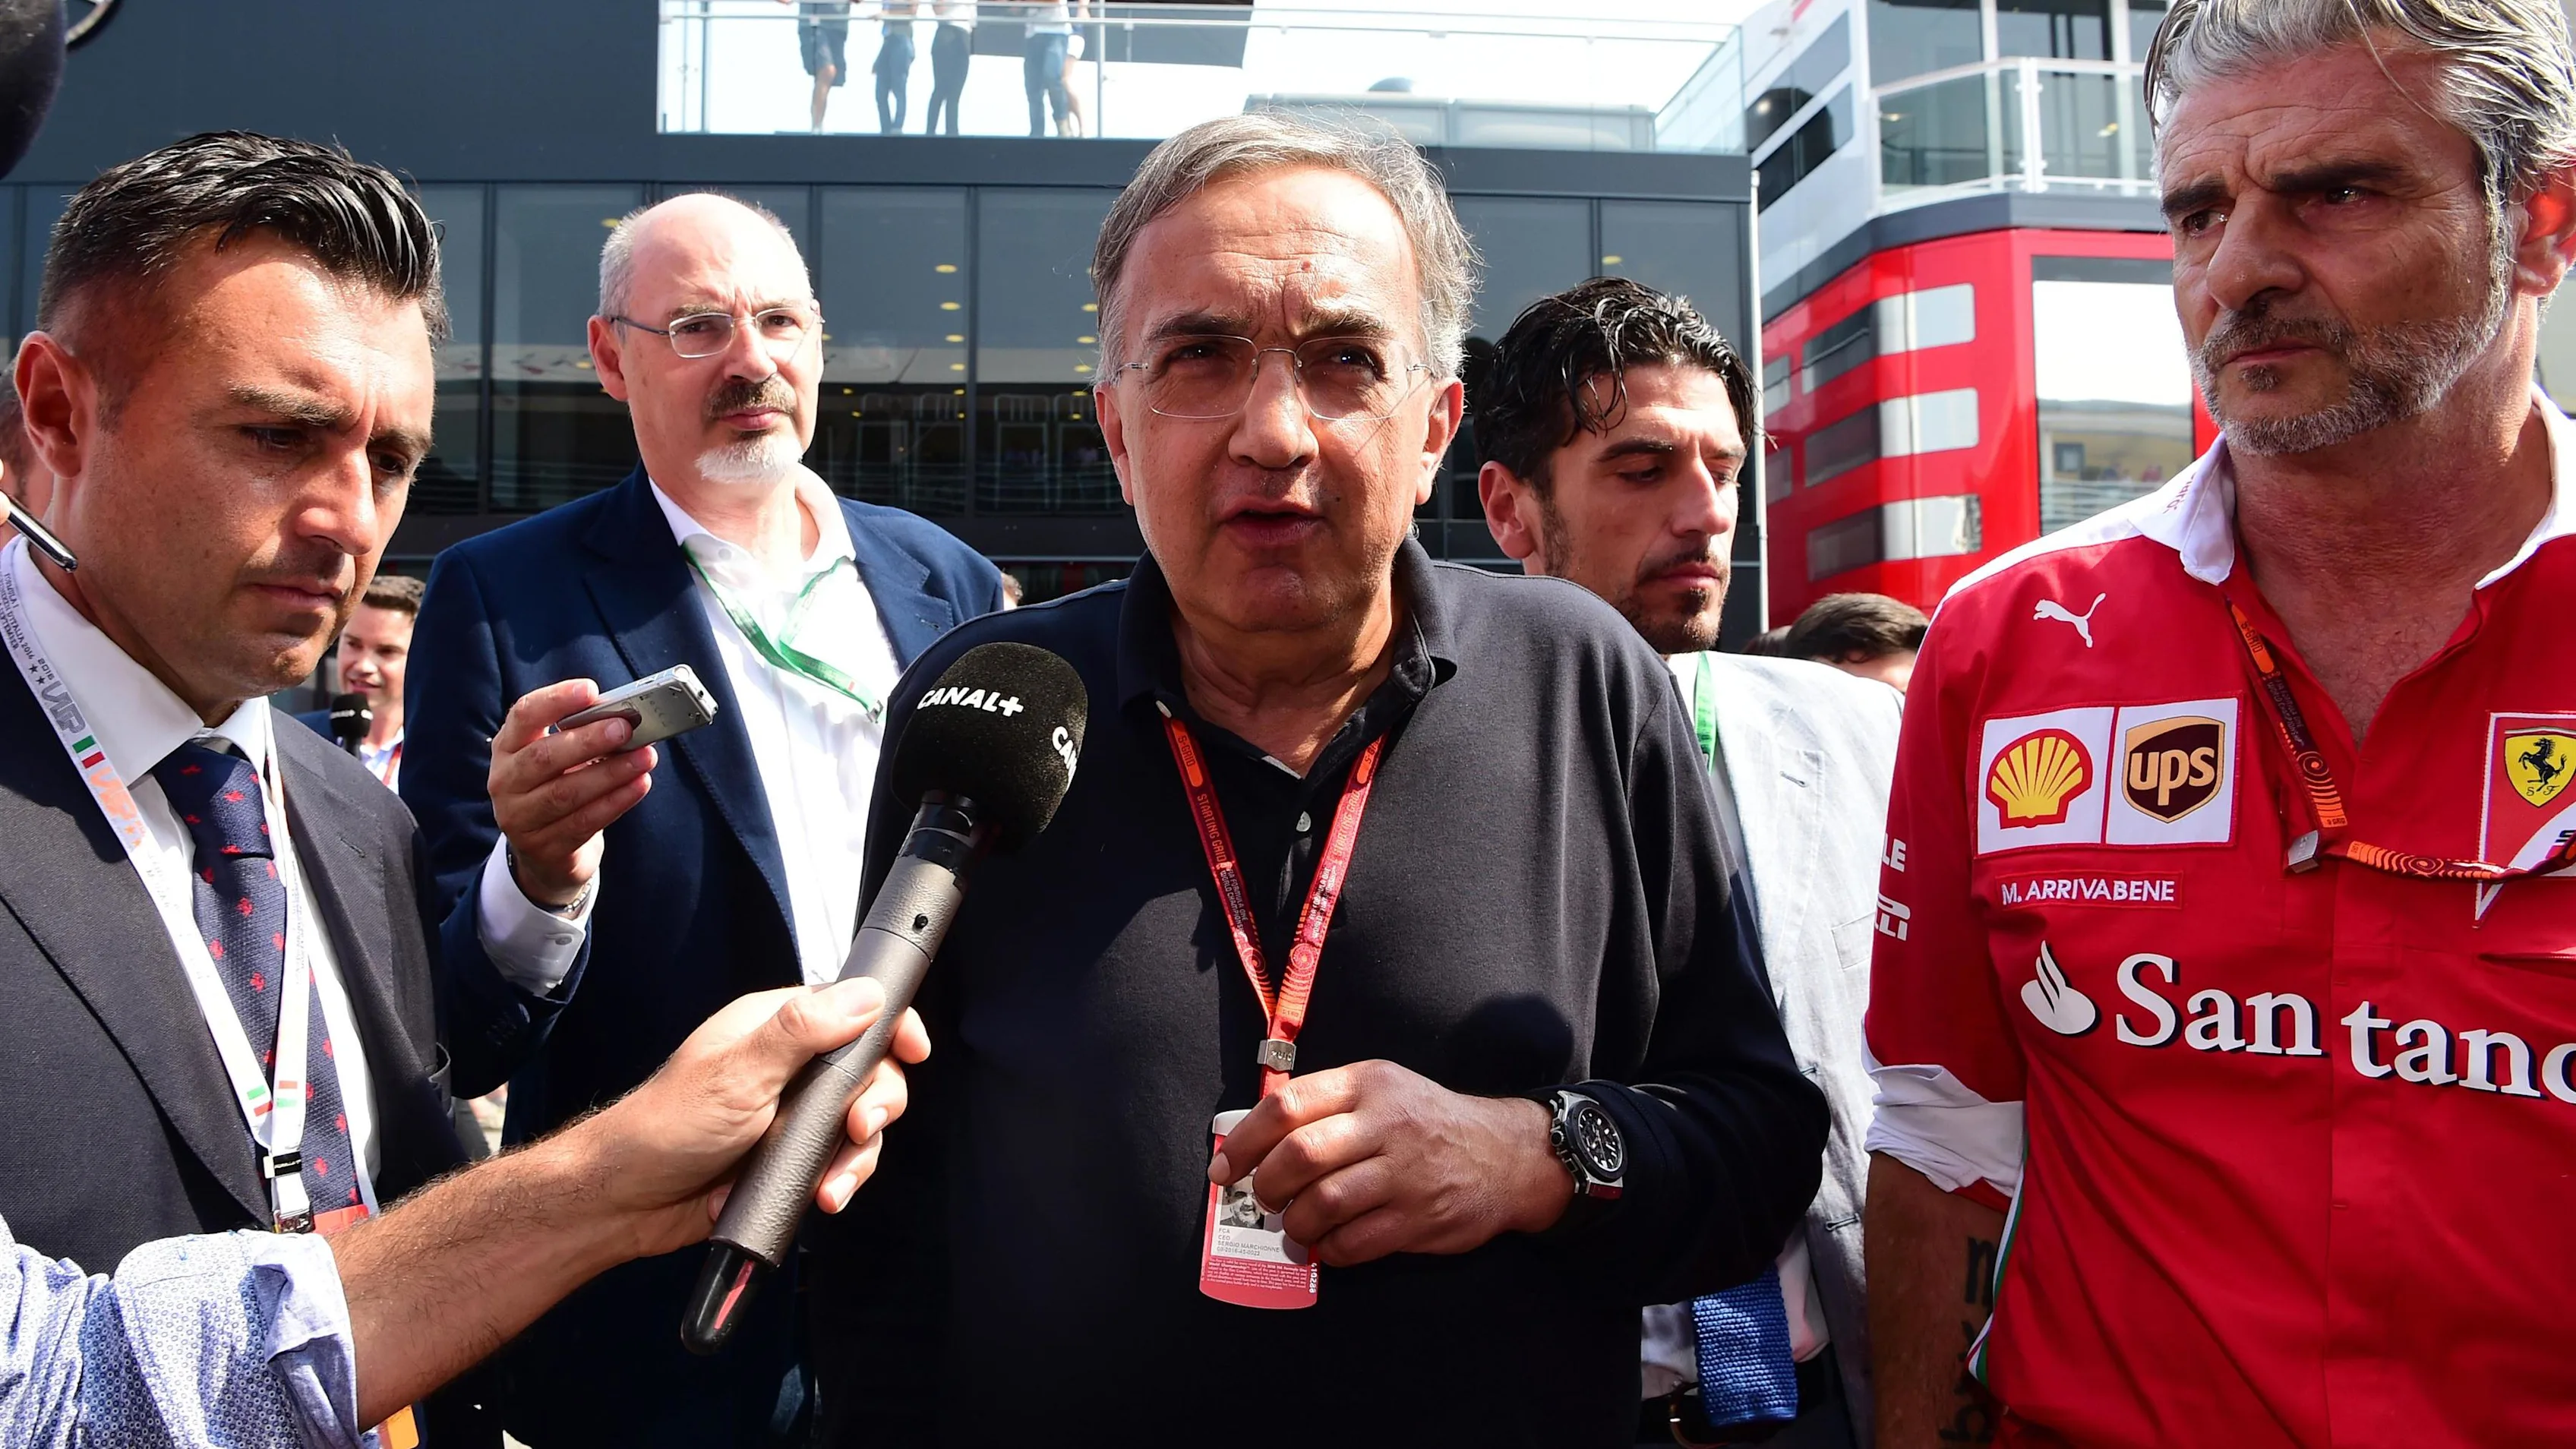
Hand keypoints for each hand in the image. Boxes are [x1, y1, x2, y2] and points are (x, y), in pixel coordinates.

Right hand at [490, 678, 656, 906]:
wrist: (544, 850)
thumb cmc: (557, 787)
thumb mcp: (558, 758)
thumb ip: (580, 736)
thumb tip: (625, 718)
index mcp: (507, 747)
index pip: (523, 715)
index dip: (556, 700)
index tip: (590, 690)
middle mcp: (505, 781)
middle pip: (544, 757)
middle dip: (588, 740)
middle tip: (625, 727)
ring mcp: (519, 818)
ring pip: (566, 793)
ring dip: (610, 773)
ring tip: (645, 757)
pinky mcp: (543, 847)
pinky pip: (584, 822)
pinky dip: (616, 801)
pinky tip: (639, 785)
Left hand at [579, 976, 932, 1258]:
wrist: (626, 1201)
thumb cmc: (667, 1126)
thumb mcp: (740, 1073)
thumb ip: (804, 1031)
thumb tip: (866, 994)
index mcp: (776, 1027)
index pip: (853, 1009)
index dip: (890, 1027)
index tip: (913, 1051)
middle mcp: (789, 1066)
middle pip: (868, 1072)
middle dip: (876, 1104)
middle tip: (859, 1128)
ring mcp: (791, 1114)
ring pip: (859, 1125)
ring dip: (857, 1156)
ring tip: (833, 1185)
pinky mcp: (788, 1158)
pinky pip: (837, 1163)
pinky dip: (839, 1180)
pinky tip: (822, 1197)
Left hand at [1205, 1060, 1573, 1266]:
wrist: (1504, 1155)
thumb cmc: (1425, 1122)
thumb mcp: (1380, 1089)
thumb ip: (1324, 1105)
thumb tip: (1252, 1140)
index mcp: (1367, 1083)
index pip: (1286, 1105)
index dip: (1243, 1141)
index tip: (1224, 1168)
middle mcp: (1385, 1123)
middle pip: (1299, 1156)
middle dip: (1265, 1185)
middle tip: (1263, 1198)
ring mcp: (1404, 1174)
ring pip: (1322, 1203)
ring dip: (1294, 1223)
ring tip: (1296, 1224)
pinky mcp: (1419, 1219)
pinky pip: (1353, 1243)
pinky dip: (1329, 1249)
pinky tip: (1330, 1242)